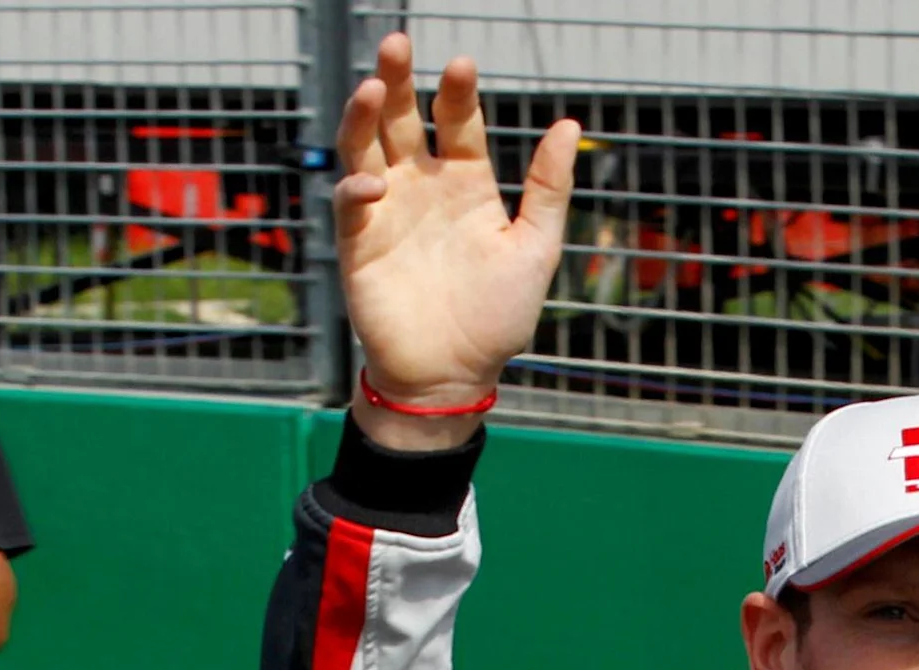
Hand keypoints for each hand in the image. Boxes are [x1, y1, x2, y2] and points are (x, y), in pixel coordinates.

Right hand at [333, 32, 580, 444]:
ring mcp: (388, 212)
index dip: (457, 93)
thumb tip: (567, 125)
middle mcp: (423, 188)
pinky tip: (376, 184)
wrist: (454, 376)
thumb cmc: (497, 317)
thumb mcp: (536, 248)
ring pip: (367, 148)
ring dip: (365, 116)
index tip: (461, 64)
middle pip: (404, 121)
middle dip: (399, 80)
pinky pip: (351, 204)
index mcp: (467, 185)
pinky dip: (358, 188)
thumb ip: (548, 188)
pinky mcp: (360, 244)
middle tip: (395, 43)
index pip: (458, 123)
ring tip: (374, 86)